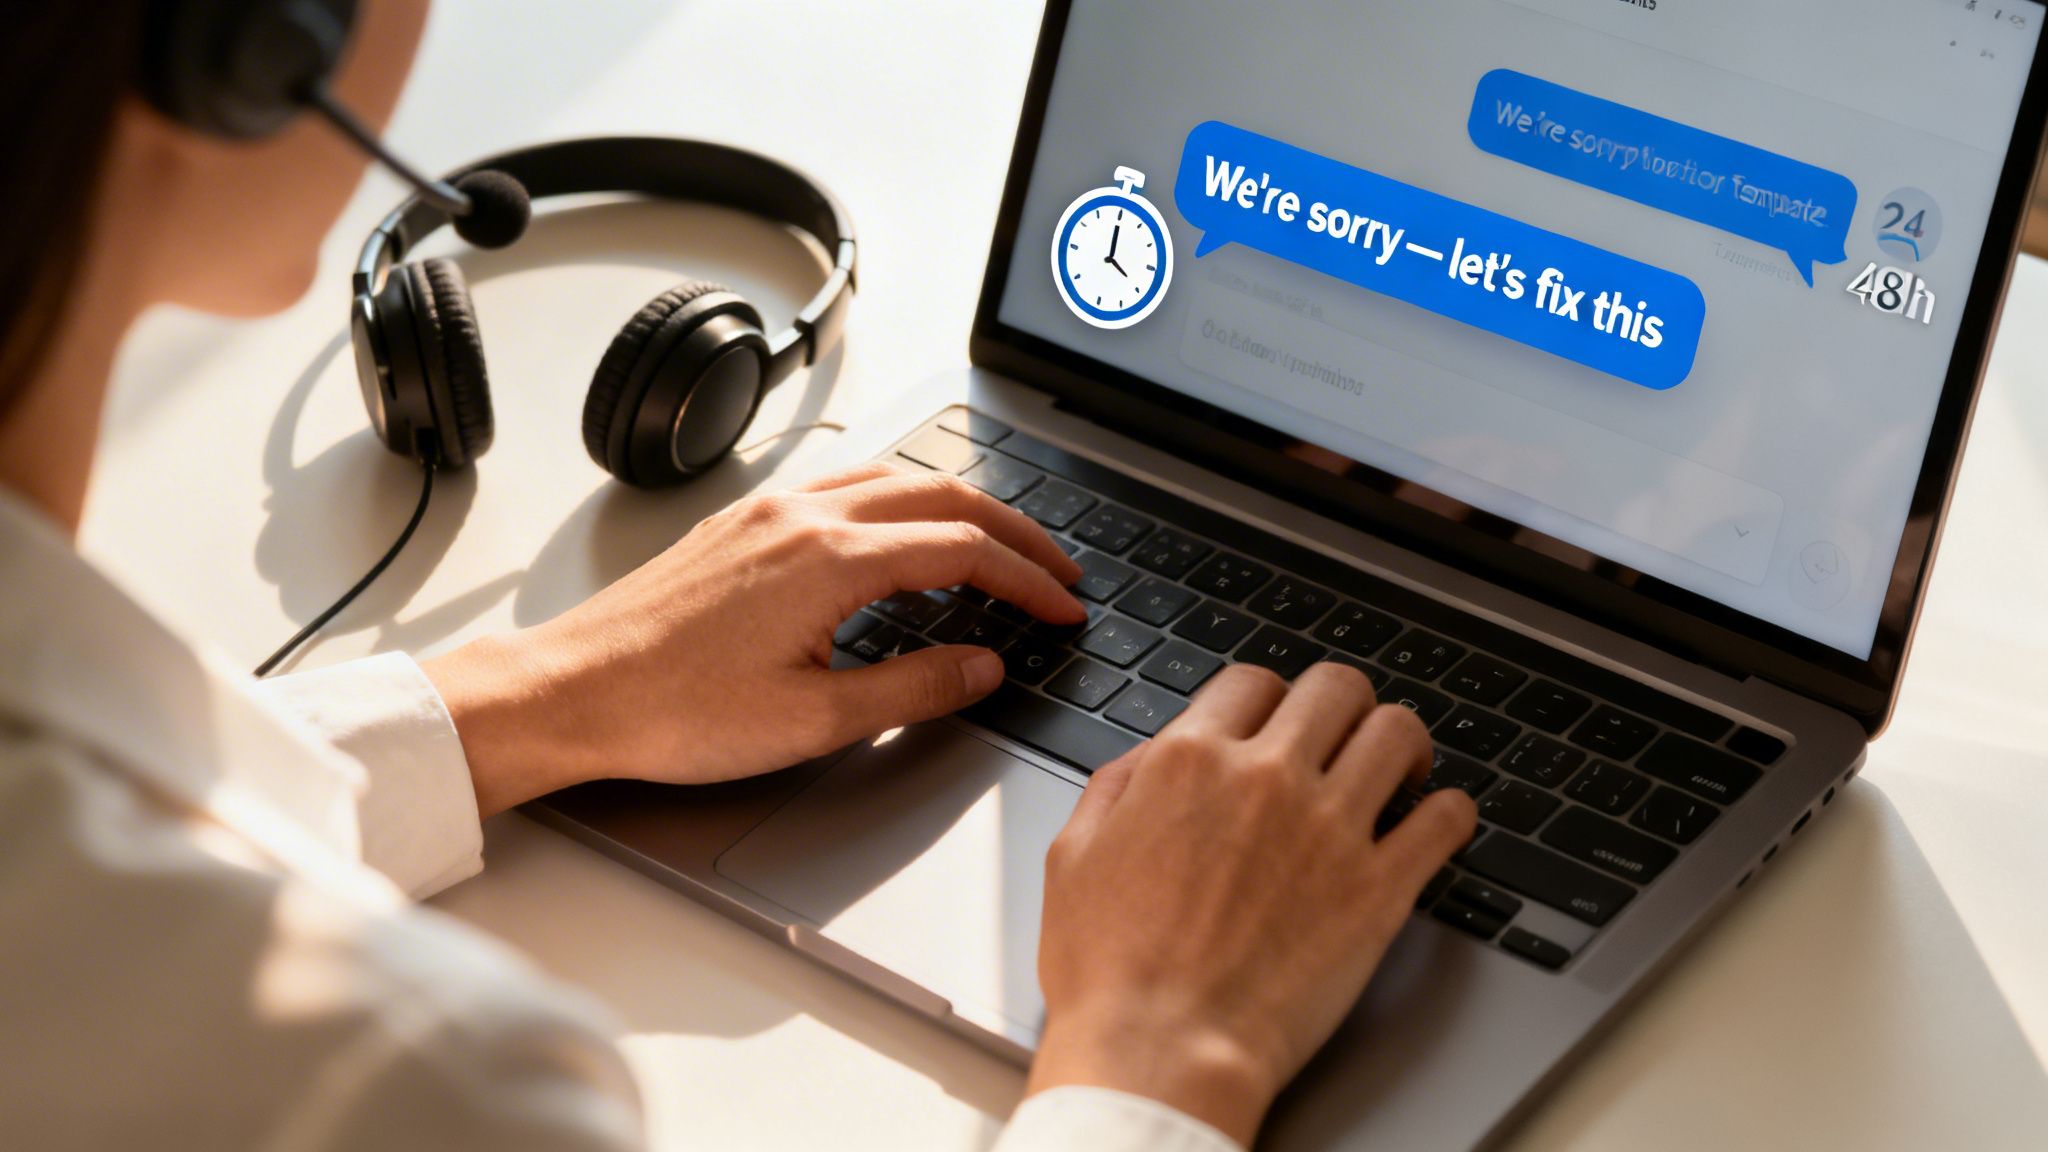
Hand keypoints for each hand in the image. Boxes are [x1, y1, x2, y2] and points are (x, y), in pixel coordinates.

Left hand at [423, 462, 1085, 815]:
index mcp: (830, 560)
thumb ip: (913, 687)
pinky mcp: (741, 523)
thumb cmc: (673, 712)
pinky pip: (845, 486)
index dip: (1029, 580)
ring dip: (959, 506)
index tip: (1064, 609)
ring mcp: (768, 511)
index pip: (964, 550)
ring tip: (999, 546)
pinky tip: (904, 534)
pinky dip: (901, 501)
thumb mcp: (812, 720)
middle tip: (1057, 570)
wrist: (572, 692)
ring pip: (892, 478)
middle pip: (941, 495)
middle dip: (1014, 531)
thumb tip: (982, 665)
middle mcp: (802, 517)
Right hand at [1024, 663, 1476, 1145]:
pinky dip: (1449, 812)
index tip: (1279, 724)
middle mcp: (1265, 778)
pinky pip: (1446, 819)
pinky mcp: (1379, 889)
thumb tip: (1151, 757)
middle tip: (1344, 737)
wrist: (1157, 1052)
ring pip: (1397, 732)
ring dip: (1402, 744)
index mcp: (1189, 762)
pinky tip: (1434, 824)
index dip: (1269, 699)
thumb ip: (1116, 788)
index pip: (1252, 682)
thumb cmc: (1109, 973)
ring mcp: (1329, 829)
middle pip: (1336, 688)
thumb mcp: (1073, 857)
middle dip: (1341, 706)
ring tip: (1400, 771)